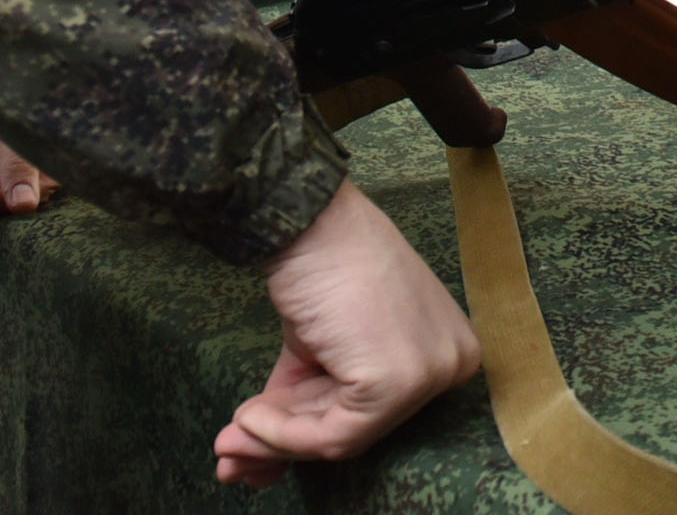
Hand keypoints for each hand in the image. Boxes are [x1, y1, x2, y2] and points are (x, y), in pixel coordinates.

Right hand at [214, 181, 479, 486]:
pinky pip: (328, 434)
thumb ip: (305, 397)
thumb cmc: (321, 267)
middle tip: (230, 454)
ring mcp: (428, 375)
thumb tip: (259, 450)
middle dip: (284, 445)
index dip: (308, 432)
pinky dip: (279, 432)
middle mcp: (452, 364)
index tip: (258, 441)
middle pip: (357, 428)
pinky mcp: (394, 383)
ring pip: (340, 438)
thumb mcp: (323, 345)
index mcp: (448, 349)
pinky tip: (244, 417)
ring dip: (272, 441)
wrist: (308, 223)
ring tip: (225, 443)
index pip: (376, 410)